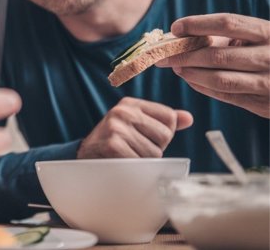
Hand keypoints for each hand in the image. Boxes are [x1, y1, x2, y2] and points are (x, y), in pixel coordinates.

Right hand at [77, 97, 192, 157]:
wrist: (84, 157)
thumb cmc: (115, 142)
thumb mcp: (136, 125)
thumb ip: (161, 121)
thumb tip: (188, 118)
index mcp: (130, 103)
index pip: (169, 118)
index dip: (162, 134)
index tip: (143, 137)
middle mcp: (123, 111)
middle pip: (164, 135)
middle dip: (154, 148)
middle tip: (134, 149)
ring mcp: (116, 127)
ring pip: (155, 152)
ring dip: (145, 160)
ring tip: (128, 156)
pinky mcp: (113, 145)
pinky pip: (142, 162)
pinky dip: (136, 168)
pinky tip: (123, 163)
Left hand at [155, 13, 269, 117]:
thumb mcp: (260, 36)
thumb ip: (227, 36)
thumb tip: (180, 36)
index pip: (227, 23)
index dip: (197, 24)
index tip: (175, 27)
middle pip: (217, 55)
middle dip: (184, 55)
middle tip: (163, 55)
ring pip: (220, 79)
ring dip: (191, 73)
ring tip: (175, 67)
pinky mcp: (267, 106)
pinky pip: (228, 96)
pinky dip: (204, 87)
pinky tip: (192, 79)